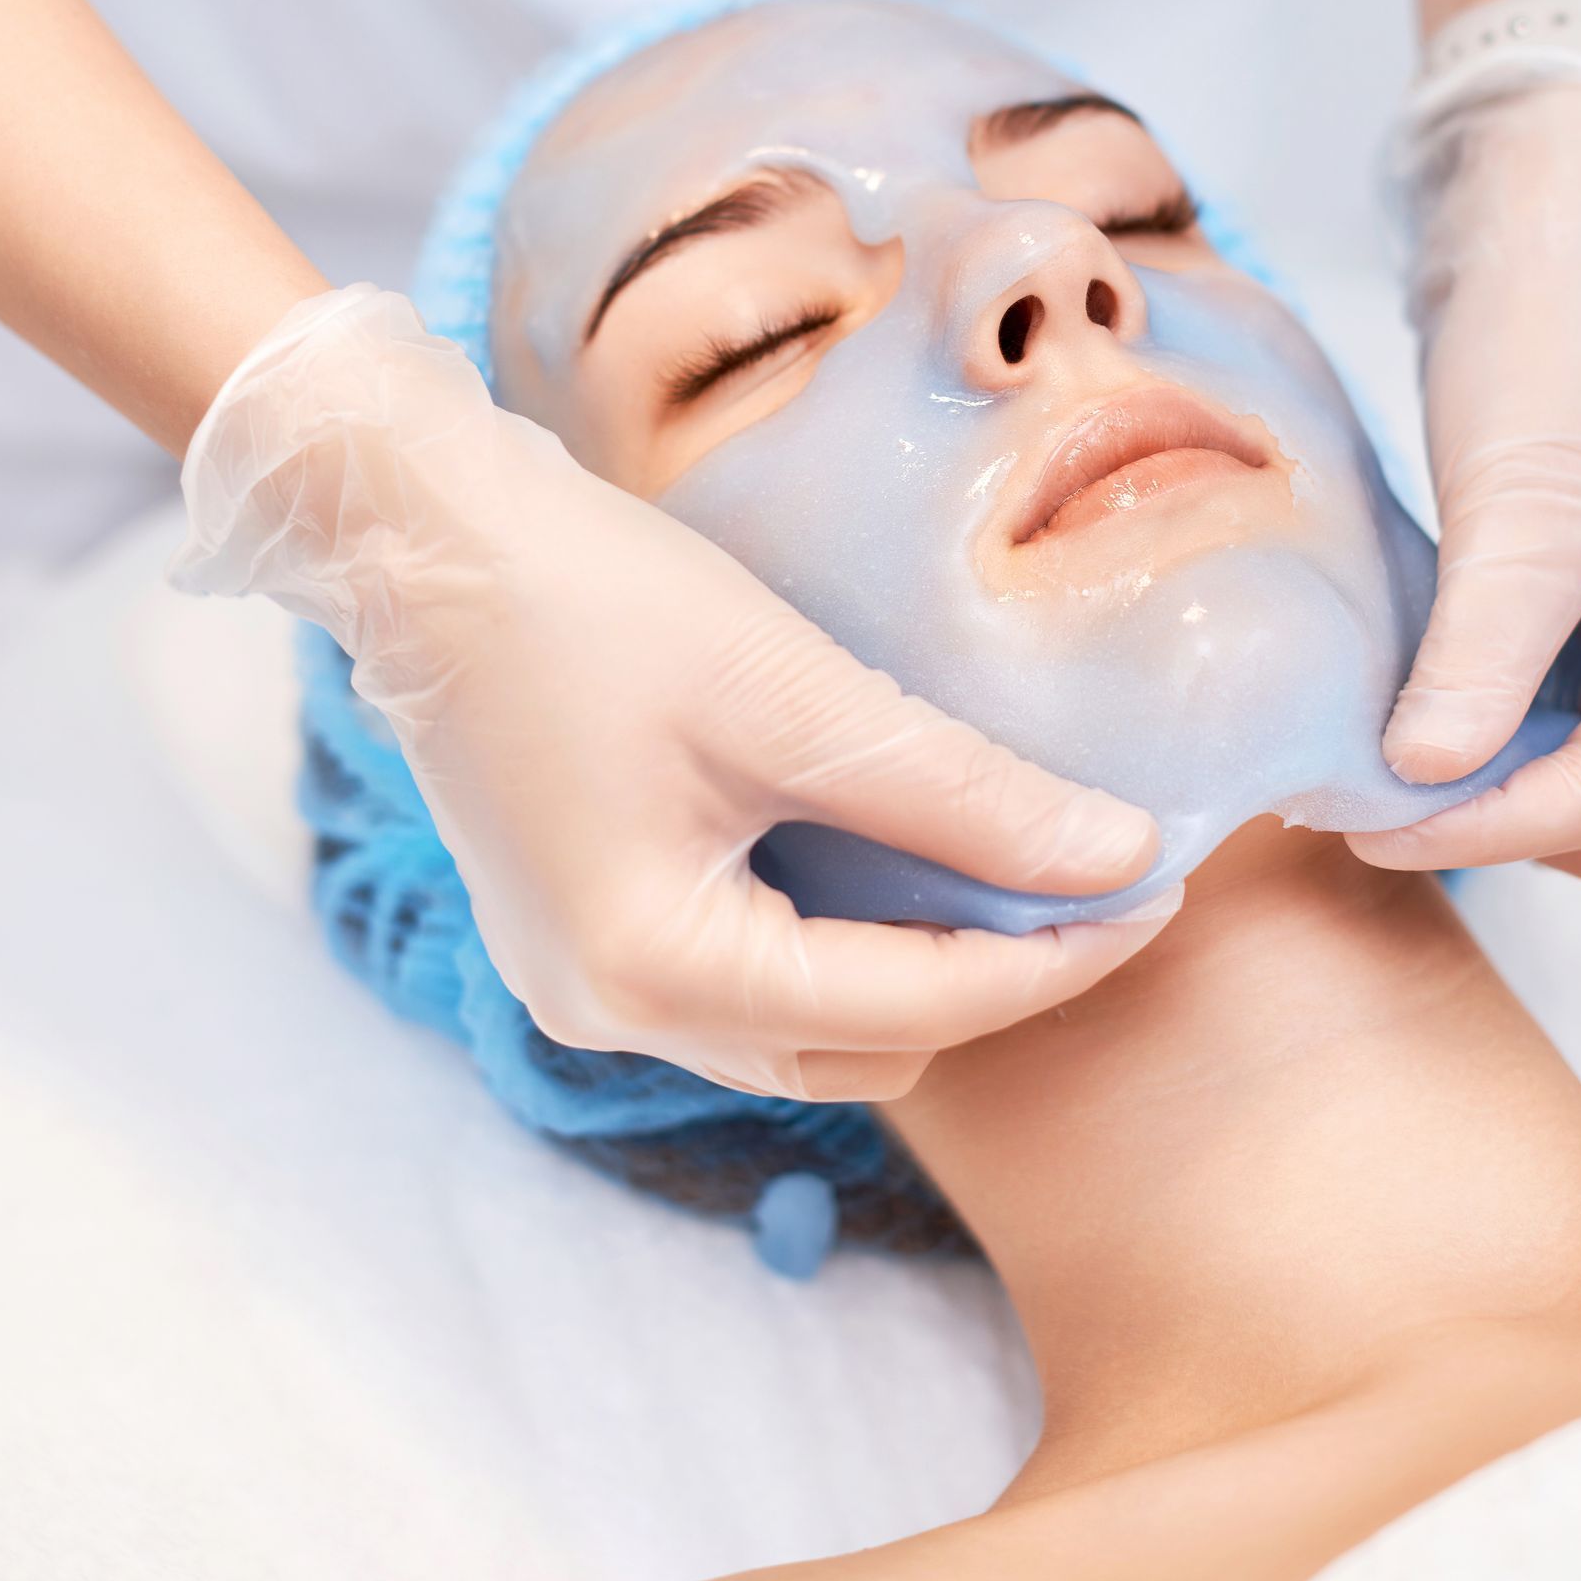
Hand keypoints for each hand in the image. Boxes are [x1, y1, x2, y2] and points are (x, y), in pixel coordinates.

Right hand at [174, 288, 1168, 1097]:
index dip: (1060, 955)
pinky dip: (843, 929)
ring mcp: (585, 982)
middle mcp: (614, 1012)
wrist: (417, 537)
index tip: (1164, 885)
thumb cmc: (587, 599)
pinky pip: (748, 970)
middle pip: (869, 1042)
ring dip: (921, 960)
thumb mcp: (796, 697)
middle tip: (1104, 877)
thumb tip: (1124, 856)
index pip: (921, 1006)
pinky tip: (902, 846)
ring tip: (1019, 859)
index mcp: (660, 973)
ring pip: (809, 1020)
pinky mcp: (581, 928)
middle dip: (997, 974)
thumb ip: (963, 794)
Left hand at [1346, 80, 1580, 880]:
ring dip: (1479, 800)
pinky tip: (1392, 730)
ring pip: (1575, 795)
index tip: (1370, 824)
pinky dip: (1473, 751)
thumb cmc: (1556, 358)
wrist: (1549, 262)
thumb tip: (1428, 776)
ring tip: (1361, 776)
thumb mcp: (1521, 505)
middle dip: (1490, 824)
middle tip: (1351, 806)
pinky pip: (1542, 739)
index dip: (1494, 824)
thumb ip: (1484, 648)